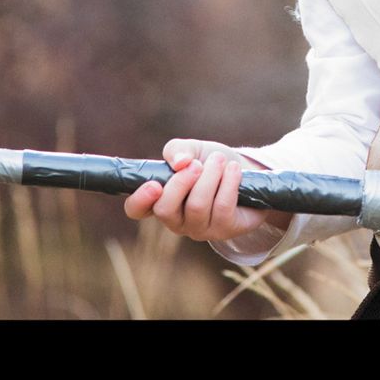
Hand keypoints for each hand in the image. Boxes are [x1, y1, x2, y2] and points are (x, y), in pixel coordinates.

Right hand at [122, 138, 287, 243]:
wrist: (243, 171)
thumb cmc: (209, 162)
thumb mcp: (190, 150)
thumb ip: (177, 150)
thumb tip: (179, 162)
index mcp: (159, 199)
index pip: (136, 209)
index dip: (140, 200)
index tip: (154, 184)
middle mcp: (176, 220)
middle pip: (165, 210)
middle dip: (181, 182)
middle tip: (196, 164)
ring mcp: (199, 228)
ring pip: (197, 206)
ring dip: (210, 177)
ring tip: (219, 160)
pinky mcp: (225, 230)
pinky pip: (222, 207)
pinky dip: (228, 182)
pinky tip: (234, 170)